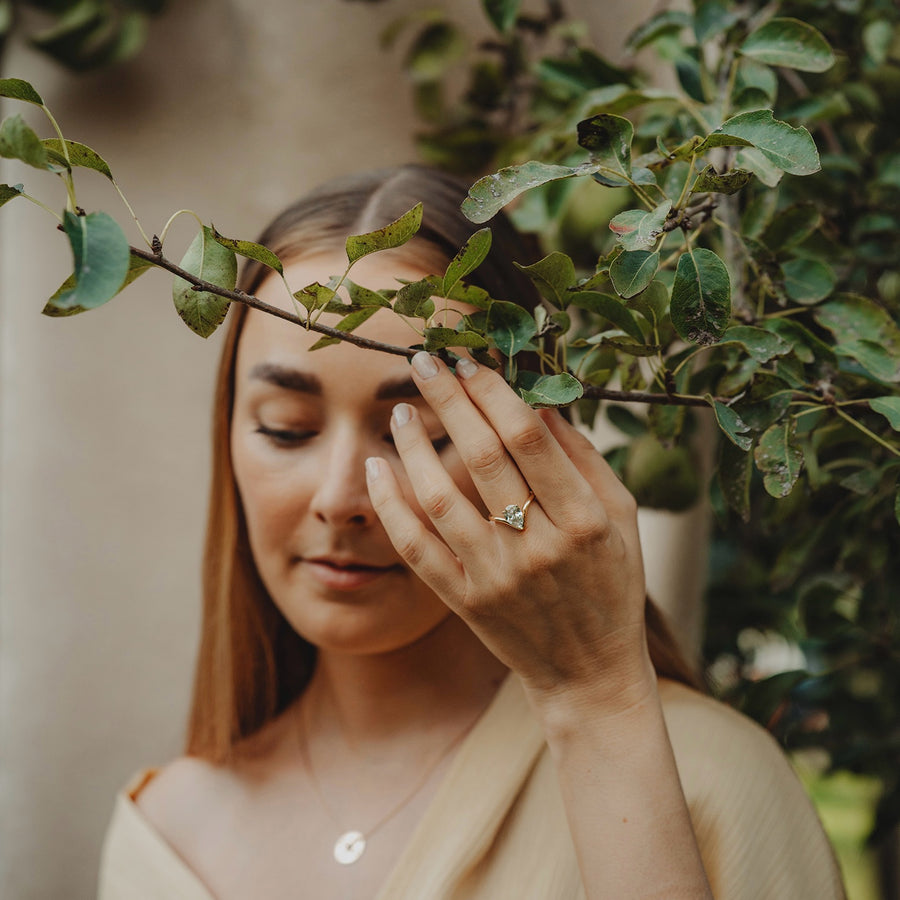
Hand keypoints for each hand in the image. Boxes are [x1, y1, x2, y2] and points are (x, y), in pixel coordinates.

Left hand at [365, 351, 654, 716]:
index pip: (529, 439)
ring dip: (414, 446)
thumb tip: (539, 403)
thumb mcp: (622, 519)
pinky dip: (391, 505)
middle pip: (482, 456)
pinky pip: (415, 547)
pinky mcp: (464, 601)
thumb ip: (584, 460)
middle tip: (423, 361)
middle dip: (448, 400)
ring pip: (440, 498)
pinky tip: (377, 467)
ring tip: (400, 410)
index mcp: (584, 520)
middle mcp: (538, 547)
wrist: (588, 673)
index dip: (493, 392)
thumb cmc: (611, 587)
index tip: (470, 361)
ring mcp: (496, 577)